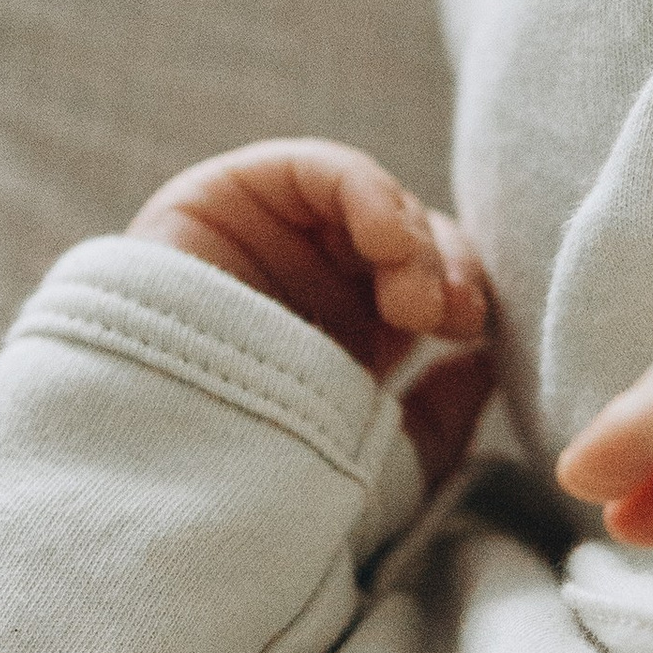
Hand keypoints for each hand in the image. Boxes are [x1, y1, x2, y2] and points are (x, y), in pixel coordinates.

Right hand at [130, 142, 495, 482]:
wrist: (163, 474)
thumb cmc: (270, 481)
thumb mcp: (379, 461)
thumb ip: (438, 419)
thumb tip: (488, 364)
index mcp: (346, 337)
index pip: (428, 283)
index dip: (461, 292)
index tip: (474, 335)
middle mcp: (309, 280)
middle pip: (404, 238)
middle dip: (442, 267)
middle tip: (449, 317)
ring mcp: (269, 236)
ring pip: (368, 202)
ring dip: (410, 240)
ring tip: (413, 301)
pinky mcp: (225, 198)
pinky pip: (315, 170)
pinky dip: (368, 193)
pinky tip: (386, 239)